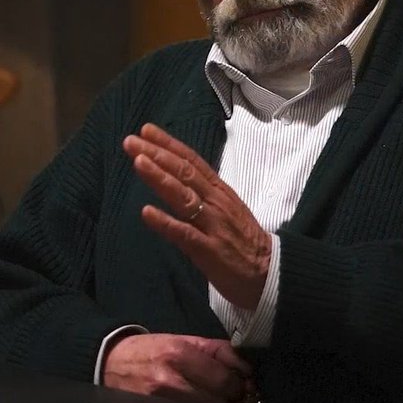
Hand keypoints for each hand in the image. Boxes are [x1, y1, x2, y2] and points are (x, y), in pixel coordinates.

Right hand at [102, 333, 251, 402]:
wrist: (112, 364)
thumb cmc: (152, 350)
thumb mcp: (184, 340)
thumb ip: (217, 351)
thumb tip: (247, 368)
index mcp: (178, 354)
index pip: (224, 380)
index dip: (239, 385)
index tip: (242, 384)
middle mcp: (170, 381)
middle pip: (218, 402)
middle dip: (230, 400)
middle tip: (231, 395)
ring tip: (214, 402)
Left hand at [123, 123, 271, 309]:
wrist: (271, 273)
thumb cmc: (245, 242)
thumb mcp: (227, 209)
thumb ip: (203, 193)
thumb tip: (177, 179)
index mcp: (219, 191)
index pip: (191, 161)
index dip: (168, 144)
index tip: (146, 130)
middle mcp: (215, 202)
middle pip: (184, 172)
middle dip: (156, 154)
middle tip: (131, 140)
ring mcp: (213, 225)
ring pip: (183, 196)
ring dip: (159, 178)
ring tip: (138, 162)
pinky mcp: (209, 250)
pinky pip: (184, 233)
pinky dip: (165, 222)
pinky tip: (146, 212)